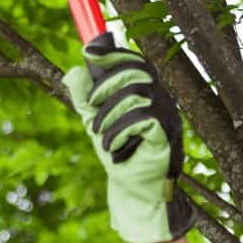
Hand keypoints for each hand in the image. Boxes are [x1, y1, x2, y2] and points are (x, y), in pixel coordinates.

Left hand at [63, 35, 195, 242]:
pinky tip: (114, 148)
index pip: (135, 61)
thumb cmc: (118, 155)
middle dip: (106, 86)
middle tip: (91, 107)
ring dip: (109, 115)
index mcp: (146, 93)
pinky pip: (141, 118)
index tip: (89, 52)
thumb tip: (74, 71)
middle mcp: (161, 99)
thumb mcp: (95, 122)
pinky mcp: (167, 134)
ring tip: (101, 137)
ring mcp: (168, 115)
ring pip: (135, 94)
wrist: (133, 190)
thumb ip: (85, 98)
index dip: (113, 54)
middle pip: (135, 71)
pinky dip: (120, 132)